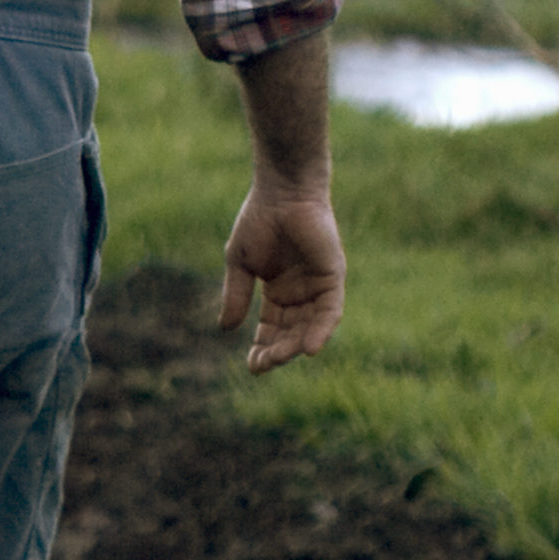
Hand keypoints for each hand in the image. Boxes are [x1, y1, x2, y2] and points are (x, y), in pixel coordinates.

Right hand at [215, 181, 345, 372]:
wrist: (282, 193)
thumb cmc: (258, 221)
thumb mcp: (240, 263)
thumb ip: (236, 294)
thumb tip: (225, 329)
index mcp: (278, 291)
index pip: (272, 327)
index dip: (262, 347)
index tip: (251, 366)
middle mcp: (301, 294)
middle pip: (291, 332)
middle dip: (277, 351)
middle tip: (262, 365)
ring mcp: (318, 287)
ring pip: (310, 327)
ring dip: (296, 345)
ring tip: (279, 359)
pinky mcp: (333, 278)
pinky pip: (330, 312)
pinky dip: (321, 331)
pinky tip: (308, 348)